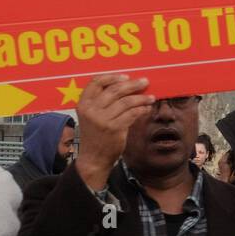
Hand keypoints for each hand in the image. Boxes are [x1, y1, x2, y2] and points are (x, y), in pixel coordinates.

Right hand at [74, 75, 154, 190]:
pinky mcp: (114, 128)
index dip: (112, 77)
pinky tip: (147, 108)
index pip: (96, 82)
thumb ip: (102, 103)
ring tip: (151, 97)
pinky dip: (142, 109)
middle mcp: (91, 110)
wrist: (93, 158)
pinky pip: (132, 113)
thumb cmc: (95, 135)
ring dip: (141, 98)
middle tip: (145, 82)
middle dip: (133, 84)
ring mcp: (102, 119)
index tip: (125, 77)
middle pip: (115, 90)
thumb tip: (126, 87)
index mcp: (83, 104)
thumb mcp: (91, 117)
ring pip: (126, 101)